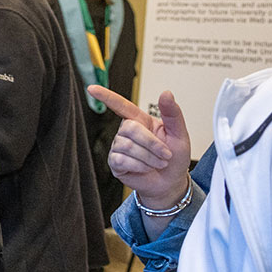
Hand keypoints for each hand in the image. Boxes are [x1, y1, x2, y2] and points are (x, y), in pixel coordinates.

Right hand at [89, 85, 191, 212]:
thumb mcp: (180, 134)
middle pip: (130, 128)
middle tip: (165, 154)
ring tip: (158, 163)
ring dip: (149, 157)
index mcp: (140, 120)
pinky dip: (139, 166)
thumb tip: (166, 93)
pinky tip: (145, 168)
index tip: (92, 89)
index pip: (120, 105)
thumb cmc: (174, 158)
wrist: (170, 182)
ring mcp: (119, 147)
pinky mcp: (115, 162)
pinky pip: (122, 160)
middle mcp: (126, 132)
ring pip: (127, 146)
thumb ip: (172, 113)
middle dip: (152, 143)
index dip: (106, 96)